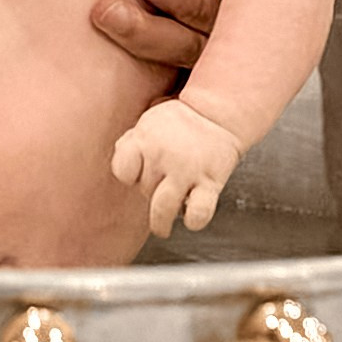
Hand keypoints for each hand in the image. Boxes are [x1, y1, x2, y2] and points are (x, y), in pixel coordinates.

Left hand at [112, 98, 242, 237]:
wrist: (219, 112)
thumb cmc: (181, 119)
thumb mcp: (149, 121)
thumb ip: (133, 143)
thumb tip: (123, 163)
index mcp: (145, 138)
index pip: (122, 170)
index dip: (130, 174)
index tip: (138, 174)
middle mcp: (163, 155)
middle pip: (144, 190)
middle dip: (150, 192)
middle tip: (160, 190)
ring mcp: (186, 171)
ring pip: (163, 210)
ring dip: (160, 223)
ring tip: (162, 228)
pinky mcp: (210, 182)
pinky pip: (198, 213)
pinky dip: (194, 220)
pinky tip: (191, 217)